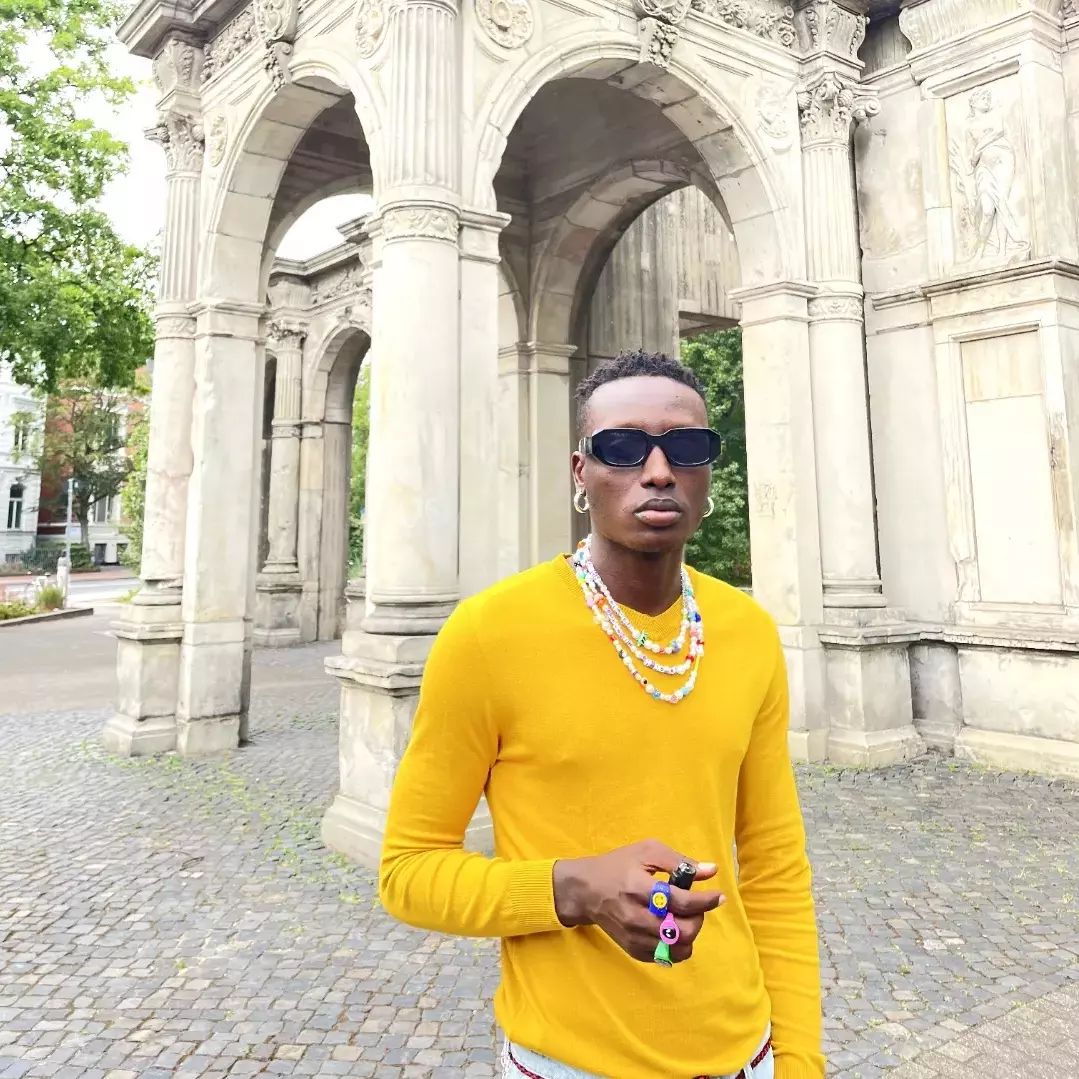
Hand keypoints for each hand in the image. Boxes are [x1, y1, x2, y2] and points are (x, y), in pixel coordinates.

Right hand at [553, 840, 724, 963]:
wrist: (586, 891)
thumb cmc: (618, 866)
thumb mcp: (646, 852)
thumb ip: (679, 861)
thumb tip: (711, 871)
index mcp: (639, 889)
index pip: (681, 902)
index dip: (705, 901)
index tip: (719, 896)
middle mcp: (636, 917)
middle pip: (682, 932)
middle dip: (698, 919)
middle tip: (695, 907)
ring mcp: (634, 937)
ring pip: (677, 949)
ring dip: (690, 934)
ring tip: (683, 918)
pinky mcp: (633, 950)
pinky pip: (666, 957)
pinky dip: (677, 946)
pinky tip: (672, 929)